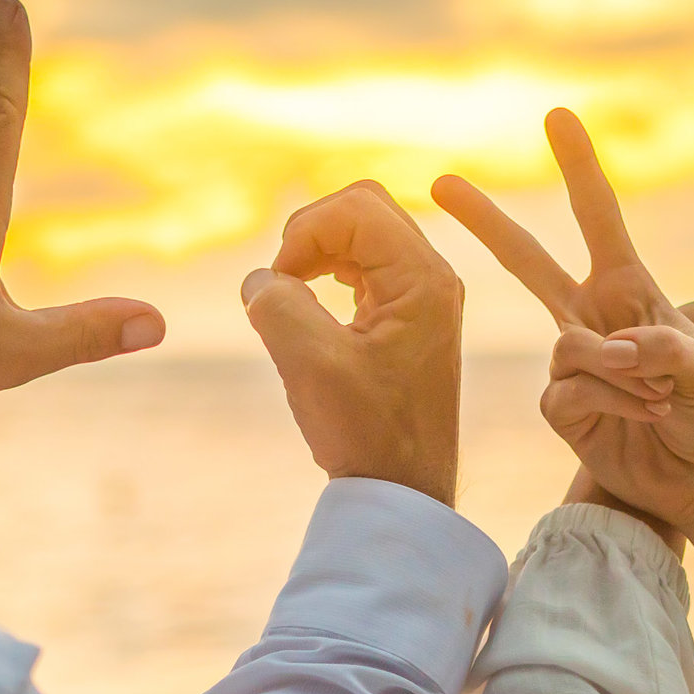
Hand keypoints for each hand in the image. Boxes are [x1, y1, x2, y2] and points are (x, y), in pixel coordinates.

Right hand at [242, 181, 463, 504]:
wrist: (405, 488)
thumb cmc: (366, 433)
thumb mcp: (310, 364)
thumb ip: (277, 304)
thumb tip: (262, 278)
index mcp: (422, 279)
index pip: (355, 207)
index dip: (303, 231)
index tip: (280, 284)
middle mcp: (432, 276)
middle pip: (364, 205)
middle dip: (311, 230)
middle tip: (283, 280)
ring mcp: (424, 295)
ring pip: (364, 230)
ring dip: (318, 249)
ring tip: (290, 293)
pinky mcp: (409, 314)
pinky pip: (367, 263)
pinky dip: (329, 270)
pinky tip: (308, 304)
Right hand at [432, 108, 693, 528]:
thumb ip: (664, 349)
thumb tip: (613, 346)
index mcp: (632, 289)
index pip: (598, 217)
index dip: (578, 166)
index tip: (556, 115)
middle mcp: (594, 318)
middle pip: (528, 262)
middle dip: (486, 221)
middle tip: (441, 181)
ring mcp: (574, 364)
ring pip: (569, 349)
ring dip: (619, 372)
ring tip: (662, 394)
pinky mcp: (563, 408)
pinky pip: (566, 395)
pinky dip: (612, 404)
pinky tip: (646, 416)